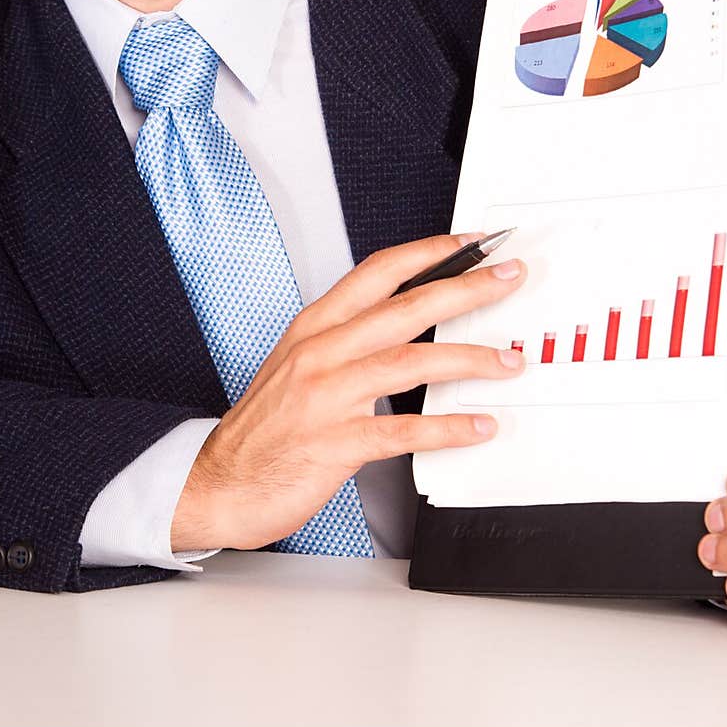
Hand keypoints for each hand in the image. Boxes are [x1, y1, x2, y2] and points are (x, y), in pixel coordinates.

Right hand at [172, 232, 526, 551]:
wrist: (218, 483)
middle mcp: (321, 353)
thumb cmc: (264, 428)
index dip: (429, 252)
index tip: (471, 242)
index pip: (379, 272)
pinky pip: (403, 430)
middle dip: (465, 288)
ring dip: (468, 358)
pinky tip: (476, 426)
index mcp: (315, 327)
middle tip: (508, 277)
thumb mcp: (299, 365)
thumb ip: (348, 341)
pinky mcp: (335, 442)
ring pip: (410, 361)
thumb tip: (408, 323)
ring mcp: (327, 396)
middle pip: (406, 307)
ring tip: (507, 361)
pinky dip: (446, 429)